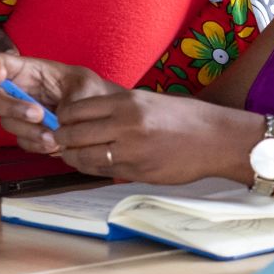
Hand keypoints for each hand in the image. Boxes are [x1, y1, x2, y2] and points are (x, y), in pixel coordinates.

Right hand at [0, 52, 119, 151]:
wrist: (97, 112)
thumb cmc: (88, 89)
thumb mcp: (86, 86)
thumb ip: (71, 99)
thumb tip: (58, 119)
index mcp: (26, 69)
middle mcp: (16, 91)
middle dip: (9, 107)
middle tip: (37, 114)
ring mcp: (17, 113)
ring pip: (7, 123)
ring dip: (28, 130)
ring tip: (53, 135)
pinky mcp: (26, 132)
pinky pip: (22, 141)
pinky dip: (37, 144)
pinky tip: (54, 144)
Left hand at [45, 89, 252, 185]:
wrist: (216, 139)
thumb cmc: (186, 118)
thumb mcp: (148, 101)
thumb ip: (117, 109)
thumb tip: (85, 119)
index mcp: (127, 102)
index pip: (75, 110)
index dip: (62, 118)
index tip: (60, 122)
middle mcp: (126, 125)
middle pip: (74, 134)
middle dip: (61, 140)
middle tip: (57, 141)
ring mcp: (131, 151)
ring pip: (84, 157)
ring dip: (72, 158)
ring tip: (70, 155)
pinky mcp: (137, 172)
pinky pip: (103, 172)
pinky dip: (92, 169)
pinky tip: (92, 165)